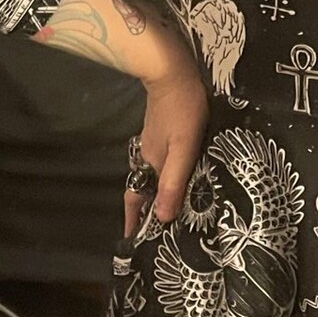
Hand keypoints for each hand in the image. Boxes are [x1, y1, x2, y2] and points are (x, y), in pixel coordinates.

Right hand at [128, 35, 209, 229]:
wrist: (173, 72)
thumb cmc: (182, 110)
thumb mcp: (183, 148)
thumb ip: (174, 181)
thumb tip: (163, 218)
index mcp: (150, 164)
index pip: (137, 200)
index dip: (135, 222)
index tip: (133, 244)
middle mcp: (147, 157)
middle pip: (142, 191)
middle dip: (145, 213)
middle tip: (154, 235)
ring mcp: (153, 143)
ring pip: (151, 177)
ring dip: (155, 195)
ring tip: (167, 212)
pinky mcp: (162, 133)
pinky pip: (160, 163)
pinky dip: (164, 178)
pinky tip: (177, 178)